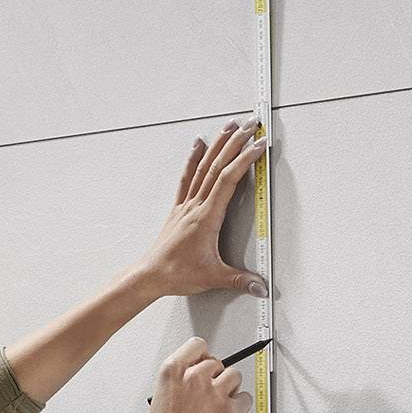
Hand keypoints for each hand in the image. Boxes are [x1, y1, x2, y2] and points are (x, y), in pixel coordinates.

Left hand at [130, 118, 268, 299]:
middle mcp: (195, 205)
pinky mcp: (179, 208)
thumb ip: (240, 281)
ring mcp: (186, 204)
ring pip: (203, 166)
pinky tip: (198, 144)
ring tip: (229, 126)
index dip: (244, 160)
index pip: (228, 180)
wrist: (150, 275)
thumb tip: (260, 287)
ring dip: (217, 144)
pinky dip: (193, 158)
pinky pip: (187, 177)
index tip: (258, 146)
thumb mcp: (213, 278)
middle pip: (217, 166)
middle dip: (235, 142)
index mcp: (206, 217)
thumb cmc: (176, 273)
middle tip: (249, 125)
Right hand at [144, 336, 252, 412]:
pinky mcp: (231, 409)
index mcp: (172, 372)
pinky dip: (240, 407)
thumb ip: (178, 383)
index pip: (197, 345)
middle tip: (210, 395)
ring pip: (234, 376)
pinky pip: (245, 398)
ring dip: (230, 389)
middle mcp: (194, 377)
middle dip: (216, 377)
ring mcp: (214, 392)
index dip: (203, 355)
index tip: (205, 363)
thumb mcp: (160, 399)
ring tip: (218, 407)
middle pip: (217, 362)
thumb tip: (192, 378)